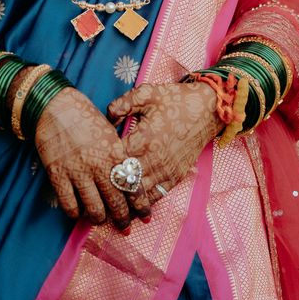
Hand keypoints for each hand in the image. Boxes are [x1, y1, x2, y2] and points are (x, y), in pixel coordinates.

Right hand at [33, 86, 150, 227]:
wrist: (56, 107)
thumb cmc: (86, 117)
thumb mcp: (110, 132)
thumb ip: (118, 156)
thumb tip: (126, 178)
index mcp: (115, 152)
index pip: (132, 185)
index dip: (140, 204)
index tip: (145, 215)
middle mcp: (99, 164)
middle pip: (115, 202)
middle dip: (122, 219)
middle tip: (124, 227)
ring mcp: (77, 171)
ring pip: (93, 209)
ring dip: (99, 218)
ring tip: (101, 219)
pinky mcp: (58, 175)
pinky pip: (69, 205)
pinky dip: (75, 213)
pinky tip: (78, 212)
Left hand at [106, 80, 220, 202]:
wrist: (206, 110)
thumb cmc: (175, 100)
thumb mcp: (147, 93)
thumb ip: (124, 103)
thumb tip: (108, 116)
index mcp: (143, 139)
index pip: (115, 161)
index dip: (102, 165)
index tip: (92, 167)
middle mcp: (153, 159)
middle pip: (124, 182)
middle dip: (109, 188)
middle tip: (94, 193)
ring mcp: (165, 170)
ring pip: (139, 194)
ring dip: (124, 199)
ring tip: (109, 206)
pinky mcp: (175, 177)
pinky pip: (156, 196)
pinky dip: (143, 202)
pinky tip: (133, 206)